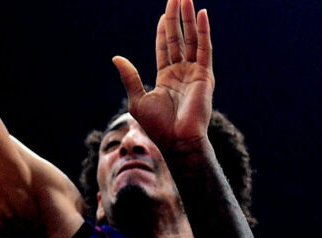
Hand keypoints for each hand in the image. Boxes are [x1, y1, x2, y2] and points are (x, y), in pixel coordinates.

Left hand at [112, 0, 213, 151]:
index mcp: (166, 78)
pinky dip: (204, 31)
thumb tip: (116, 58)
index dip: (163, 30)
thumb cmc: (157, 126)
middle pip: (178, 39)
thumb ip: (130, 77)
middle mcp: (181, 73)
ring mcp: (194, 73)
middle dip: (176, 18)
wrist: (177, 140)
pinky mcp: (204, 75)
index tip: (163, 13)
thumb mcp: (137, 100)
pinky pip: (205, 48)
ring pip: (192, 39)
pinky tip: (202, 14)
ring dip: (189, 18)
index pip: (164, 48)